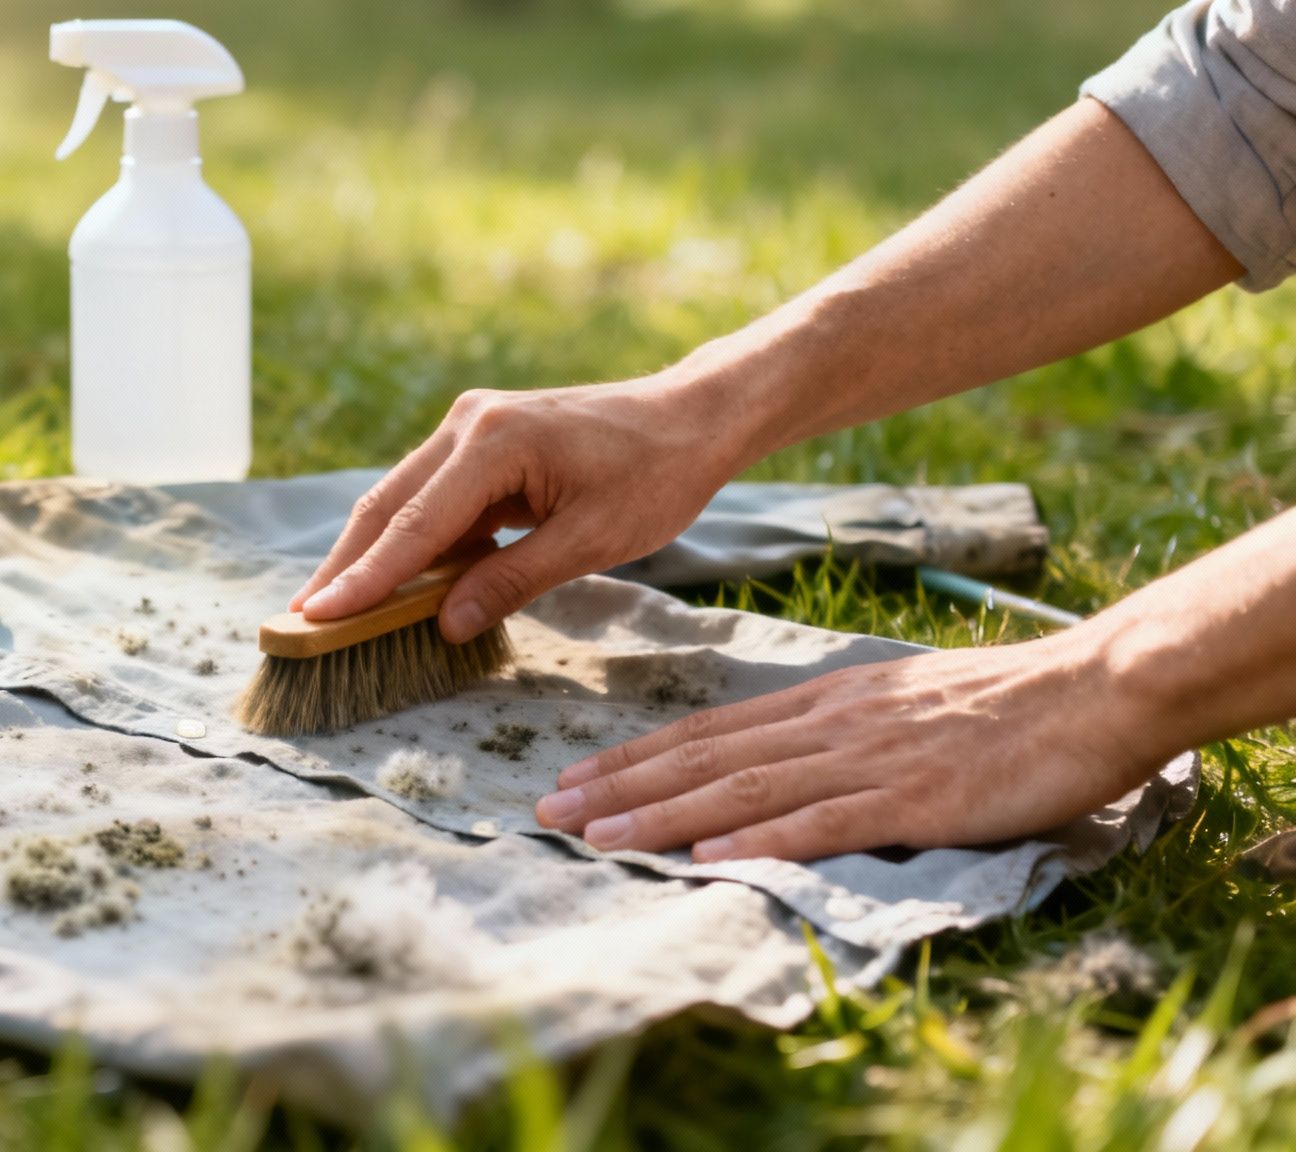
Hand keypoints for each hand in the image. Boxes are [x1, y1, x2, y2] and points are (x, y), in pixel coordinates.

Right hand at [290, 376, 753, 640]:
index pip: (414, 525)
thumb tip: (446, 625)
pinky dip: (409, 542)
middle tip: (298, 622)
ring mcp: (470, 427)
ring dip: (369, 556)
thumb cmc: (656, 474)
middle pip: (387, 506)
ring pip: (401, 501)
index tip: (316, 618)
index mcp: (494, 441)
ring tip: (329, 610)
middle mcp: (468, 423)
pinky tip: (389, 584)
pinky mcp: (480, 442)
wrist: (692, 416)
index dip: (364, 579)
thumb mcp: (592, 539)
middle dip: (344, 567)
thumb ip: (514, 580)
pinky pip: (432, 499)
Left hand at [533, 631, 1176, 861]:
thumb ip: (836, 728)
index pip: (708, 730)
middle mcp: (828, 725)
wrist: (1090, 688)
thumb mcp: (898, 701)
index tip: (577, 779)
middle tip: (550, 810)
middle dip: (620, 786)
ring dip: (662, 814)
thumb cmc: (1001, 703)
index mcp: (824, 701)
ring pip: (742, 788)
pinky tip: (708, 853)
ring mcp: (867, 760)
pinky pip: (821, 820)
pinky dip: (758, 837)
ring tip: (597, 836)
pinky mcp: (912, 798)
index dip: (635, 757)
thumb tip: (775, 755)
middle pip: (704, 757)